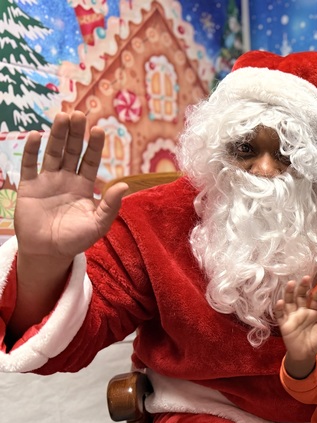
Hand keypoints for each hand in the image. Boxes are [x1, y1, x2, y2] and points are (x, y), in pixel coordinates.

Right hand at [15, 111, 126, 261]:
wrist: (49, 252)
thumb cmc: (76, 239)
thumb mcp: (98, 224)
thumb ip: (111, 205)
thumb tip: (125, 186)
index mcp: (84, 186)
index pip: (92, 161)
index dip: (95, 146)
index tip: (99, 129)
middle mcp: (66, 179)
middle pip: (72, 151)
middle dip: (75, 133)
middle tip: (79, 114)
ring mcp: (47, 180)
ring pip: (53, 153)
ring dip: (56, 135)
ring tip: (62, 117)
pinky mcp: (29, 187)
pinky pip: (29, 165)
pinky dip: (32, 151)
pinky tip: (36, 136)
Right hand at [275, 276, 316, 377]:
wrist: (305, 355)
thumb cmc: (316, 342)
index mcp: (313, 312)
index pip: (315, 300)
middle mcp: (302, 311)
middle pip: (301, 296)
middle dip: (303, 287)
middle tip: (306, 278)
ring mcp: (292, 316)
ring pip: (290, 301)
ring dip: (290, 292)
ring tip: (291, 283)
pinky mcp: (284, 323)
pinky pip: (280, 314)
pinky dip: (279, 308)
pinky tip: (281, 302)